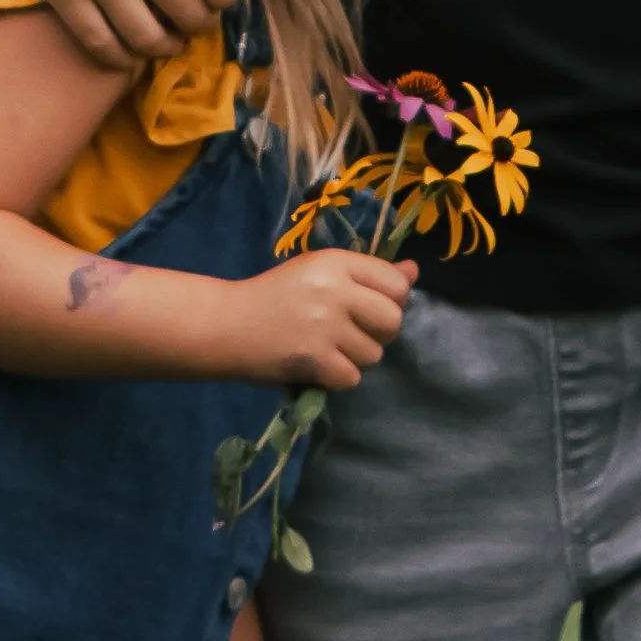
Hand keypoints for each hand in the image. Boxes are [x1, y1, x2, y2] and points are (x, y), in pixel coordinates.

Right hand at [233, 251, 415, 391]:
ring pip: (374, 354)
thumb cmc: (274, 295)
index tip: (368, 307)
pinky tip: (317, 365)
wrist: (226, 325)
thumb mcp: (319, 272)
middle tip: (351, 332)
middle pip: (393, 321)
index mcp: (336, 263)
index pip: (395, 284)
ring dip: (355, 357)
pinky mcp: (315, 360)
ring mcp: (325, 327)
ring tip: (326, 347)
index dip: (390, 300)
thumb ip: (368, 274)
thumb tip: (414, 272)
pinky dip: (337, 377)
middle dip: (379, 332)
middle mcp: (335, 291)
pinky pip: (352, 377)